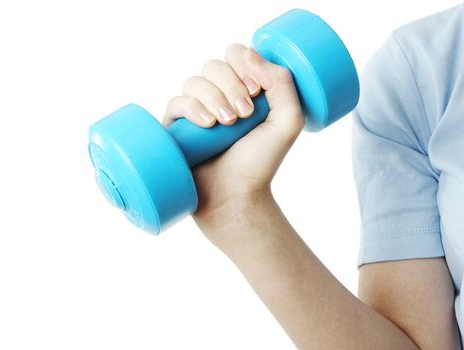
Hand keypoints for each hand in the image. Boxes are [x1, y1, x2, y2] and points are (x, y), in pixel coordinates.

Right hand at [163, 44, 302, 239]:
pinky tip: (208, 125)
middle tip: (245, 114)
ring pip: (194, 80)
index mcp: (243, 89)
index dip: (244, 65)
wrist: (237, 196)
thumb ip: (282, 83)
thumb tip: (250, 52)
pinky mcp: (176, 127)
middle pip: (214, 64)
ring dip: (214, 97)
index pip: (236, 55)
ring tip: (227, 124)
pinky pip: (176, 102)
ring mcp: (196, 110)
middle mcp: (218, 96)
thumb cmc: (261, 162)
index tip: (257, 92)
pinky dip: (192, 108)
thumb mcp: (287, 121)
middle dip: (231, 85)